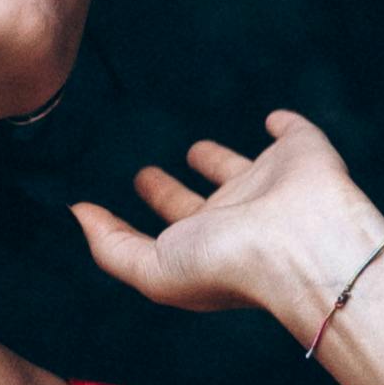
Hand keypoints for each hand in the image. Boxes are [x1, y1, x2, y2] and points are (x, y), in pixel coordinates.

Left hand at [70, 109, 383, 337]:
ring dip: (218, 157)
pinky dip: (285, 124)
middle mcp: (240, 214)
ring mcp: (274, 183)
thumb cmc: (228, 264)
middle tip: (144, 172)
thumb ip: (112, 246)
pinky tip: (275, 118)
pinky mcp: (305, 153)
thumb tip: (78, 214)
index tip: (130, 182)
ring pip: (242, 166)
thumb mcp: (154, 267)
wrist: (302, 244)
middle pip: (200, 197)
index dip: (153, 200)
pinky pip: (293, 133)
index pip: (173, 218)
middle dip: (170, 188)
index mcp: (208, 239)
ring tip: (193, 146)